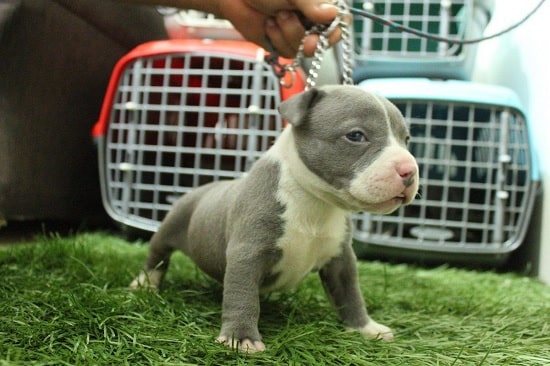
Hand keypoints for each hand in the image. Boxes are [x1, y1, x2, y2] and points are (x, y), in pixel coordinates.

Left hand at [217, 0, 342, 57]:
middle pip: (324, 39)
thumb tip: (332, 13)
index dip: (333, 32)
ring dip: (288, 33)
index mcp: (321, 2)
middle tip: (296, 31)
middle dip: (307, 37)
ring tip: (276, 15)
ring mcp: (299, 32)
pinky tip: (270, 25)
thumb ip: (311, 3)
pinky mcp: (284, 44)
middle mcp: (314, 18)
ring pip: (305, 49)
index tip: (320, 35)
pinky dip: (277, 39)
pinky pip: (289, 52)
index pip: (341, 21)